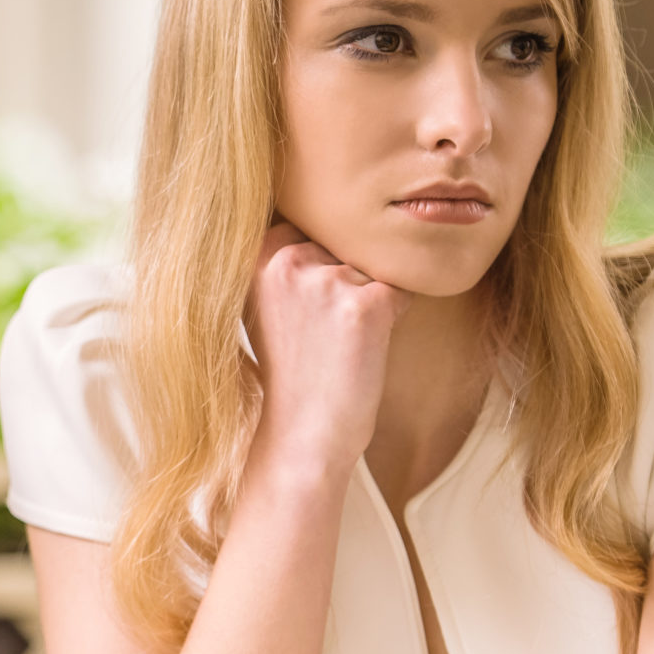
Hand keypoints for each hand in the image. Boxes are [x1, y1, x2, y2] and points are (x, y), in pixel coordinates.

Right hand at [245, 222, 408, 479]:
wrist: (302, 435)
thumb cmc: (290, 371)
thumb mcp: (265, 304)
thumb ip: (284, 259)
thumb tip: (332, 218)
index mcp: (254, 257)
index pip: (310, 225)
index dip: (318, 261)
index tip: (306, 306)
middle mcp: (286, 260)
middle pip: (345, 243)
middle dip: (345, 278)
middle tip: (323, 331)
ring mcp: (326, 281)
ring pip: (372, 267)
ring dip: (368, 297)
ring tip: (340, 342)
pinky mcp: (367, 306)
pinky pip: (400, 290)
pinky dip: (392, 316)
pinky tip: (363, 346)